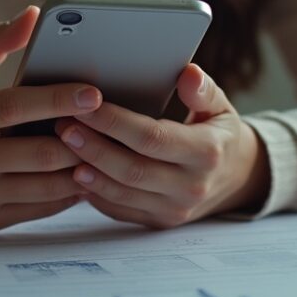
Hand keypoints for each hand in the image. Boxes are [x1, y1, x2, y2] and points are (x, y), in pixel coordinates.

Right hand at [0, 6, 102, 230]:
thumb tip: (33, 16)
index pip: (12, 108)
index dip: (56, 99)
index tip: (93, 92)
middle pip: (38, 152)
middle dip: (81, 138)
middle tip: (111, 123)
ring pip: (46, 185)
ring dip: (82, 167)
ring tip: (105, 146)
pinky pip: (41, 208)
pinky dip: (69, 191)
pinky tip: (85, 171)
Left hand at [55, 64, 269, 228]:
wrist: (236, 179)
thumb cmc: (219, 134)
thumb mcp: (221, 108)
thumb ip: (203, 91)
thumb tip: (188, 73)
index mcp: (207, 153)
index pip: (153, 137)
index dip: (115, 122)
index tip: (86, 104)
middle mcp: (191, 186)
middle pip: (131, 169)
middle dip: (92, 146)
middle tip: (62, 124)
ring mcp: (173, 210)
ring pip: (121, 193)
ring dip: (87, 170)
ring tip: (60, 145)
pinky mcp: (157, 223)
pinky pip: (118, 209)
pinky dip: (93, 191)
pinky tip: (72, 169)